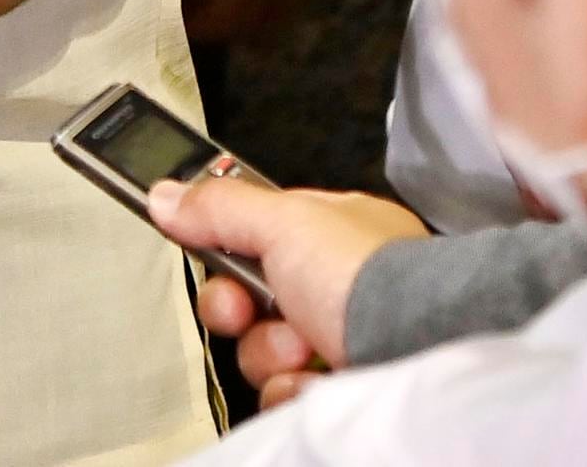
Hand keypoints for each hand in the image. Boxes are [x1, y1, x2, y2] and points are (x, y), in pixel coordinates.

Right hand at [152, 179, 428, 405]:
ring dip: (270, 351)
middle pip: (249, 299)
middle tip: (255, 307)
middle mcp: (334, 286)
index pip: (255, 237)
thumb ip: (222, 206)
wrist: (419, 350)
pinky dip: (292, 389)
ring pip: (262, 349)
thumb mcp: (286, 220)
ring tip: (305, 347)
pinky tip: (315, 379)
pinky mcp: (336, 387)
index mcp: (329, 234)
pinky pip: (283, 392)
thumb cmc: (372, 278)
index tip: (209, 253)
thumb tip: (167, 194)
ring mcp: (338, 338)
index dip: (225, 251)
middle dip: (242, 308)